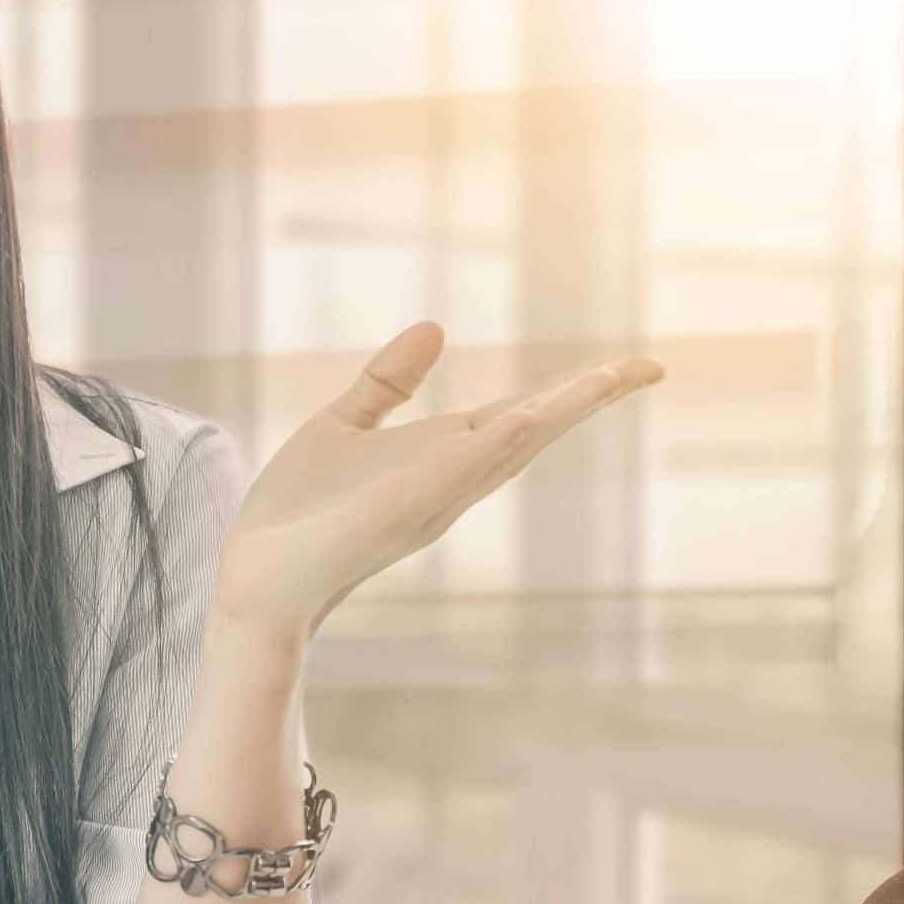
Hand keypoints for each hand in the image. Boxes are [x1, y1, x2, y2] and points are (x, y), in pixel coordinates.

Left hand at [209, 323, 660, 647]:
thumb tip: (436, 326)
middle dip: (588, 400)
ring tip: (612, 378)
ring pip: (509, 448)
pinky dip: (492, 446)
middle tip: (648, 369)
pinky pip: (455, 474)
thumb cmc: (296, 514)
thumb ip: (387, 380)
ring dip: (559, 413)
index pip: (519, 417)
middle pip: (533, 431)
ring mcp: (432, 498)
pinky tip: (526, 416)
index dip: (570, 393)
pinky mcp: (400, 513)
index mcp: (441, 458)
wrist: (255, 577)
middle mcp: (450, 481)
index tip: (623, 370)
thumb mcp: (343, 425)